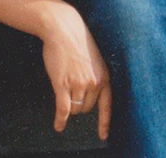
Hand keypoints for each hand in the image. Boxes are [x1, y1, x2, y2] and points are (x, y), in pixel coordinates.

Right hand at [40, 6, 112, 139]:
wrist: (64, 29)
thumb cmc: (77, 44)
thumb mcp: (94, 61)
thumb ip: (94, 79)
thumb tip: (87, 100)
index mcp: (105, 76)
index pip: (107, 105)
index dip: (104, 122)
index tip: (103, 136)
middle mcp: (94, 82)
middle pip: (86, 109)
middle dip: (79, 106)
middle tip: (72, 92)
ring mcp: (79, 84)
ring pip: (75, 109)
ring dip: (69, 107)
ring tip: (64, 94)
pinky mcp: (63, 84)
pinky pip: (63, 109)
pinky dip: (60, 120)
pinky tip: (58, 126)